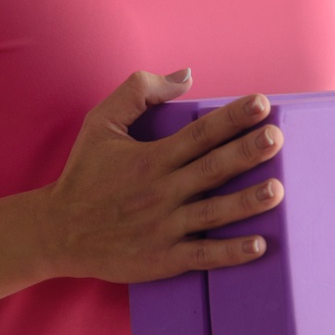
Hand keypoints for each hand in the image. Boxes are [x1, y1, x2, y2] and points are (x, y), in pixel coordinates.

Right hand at [39, 71, 284, 283]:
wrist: (57, 231)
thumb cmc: (84, 173)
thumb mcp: (101, 122)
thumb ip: (139, 91)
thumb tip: (185, 76)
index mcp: (151, 158)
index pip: (199, 133)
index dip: (232, 117)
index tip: (261, 104)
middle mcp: (161, 191)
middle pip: (212, 168)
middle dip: (246, 152)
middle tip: (276, 138)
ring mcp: (164, 227)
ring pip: (213, 212)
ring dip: (246, 202)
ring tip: (277, 189)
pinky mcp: (163, 259)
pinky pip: (203, 255)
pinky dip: (230, 252)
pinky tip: (258, 245)